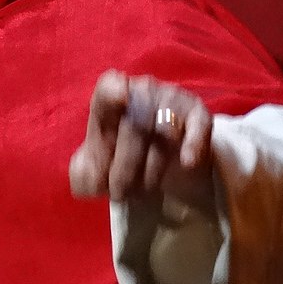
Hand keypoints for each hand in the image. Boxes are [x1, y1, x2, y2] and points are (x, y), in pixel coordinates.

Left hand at [69, 70, 214, 207]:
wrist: (161, 159)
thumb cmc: (121, 156)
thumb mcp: (97, 168)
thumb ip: (83, 175)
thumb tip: (89, 180)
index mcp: (109, 99)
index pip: (108, 89)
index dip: (113, 92)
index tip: (120, 95)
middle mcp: (141, 92)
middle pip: (134, 127)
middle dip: (123, 169)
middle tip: (119, 194)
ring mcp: (171, 100)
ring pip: (163, 134)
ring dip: (151, 170)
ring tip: (141, 193)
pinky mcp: (198, 114)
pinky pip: (198, 125)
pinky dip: (194, 143)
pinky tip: (187, 163)